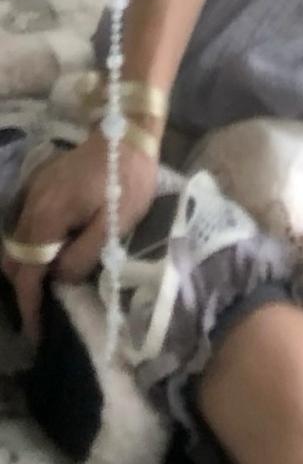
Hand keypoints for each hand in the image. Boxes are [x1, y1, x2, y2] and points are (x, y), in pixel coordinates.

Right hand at [1, 129, 157, 344]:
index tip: (35, 332)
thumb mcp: (115, 223)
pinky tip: (52, 253)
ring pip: (17, 241)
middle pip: (14, 258)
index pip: (28, 272)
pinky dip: (32, 246)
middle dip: (24, 288)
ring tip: (47, 288)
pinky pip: (26, 224)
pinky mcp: (41, 185)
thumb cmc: (127, 179)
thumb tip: (60, 277)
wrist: (126, 131)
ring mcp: (33, 193)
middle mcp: (32, 206)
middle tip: (42, 312)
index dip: (29, 305)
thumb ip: (84, 254)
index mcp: (48, 218)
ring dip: (27, 267)